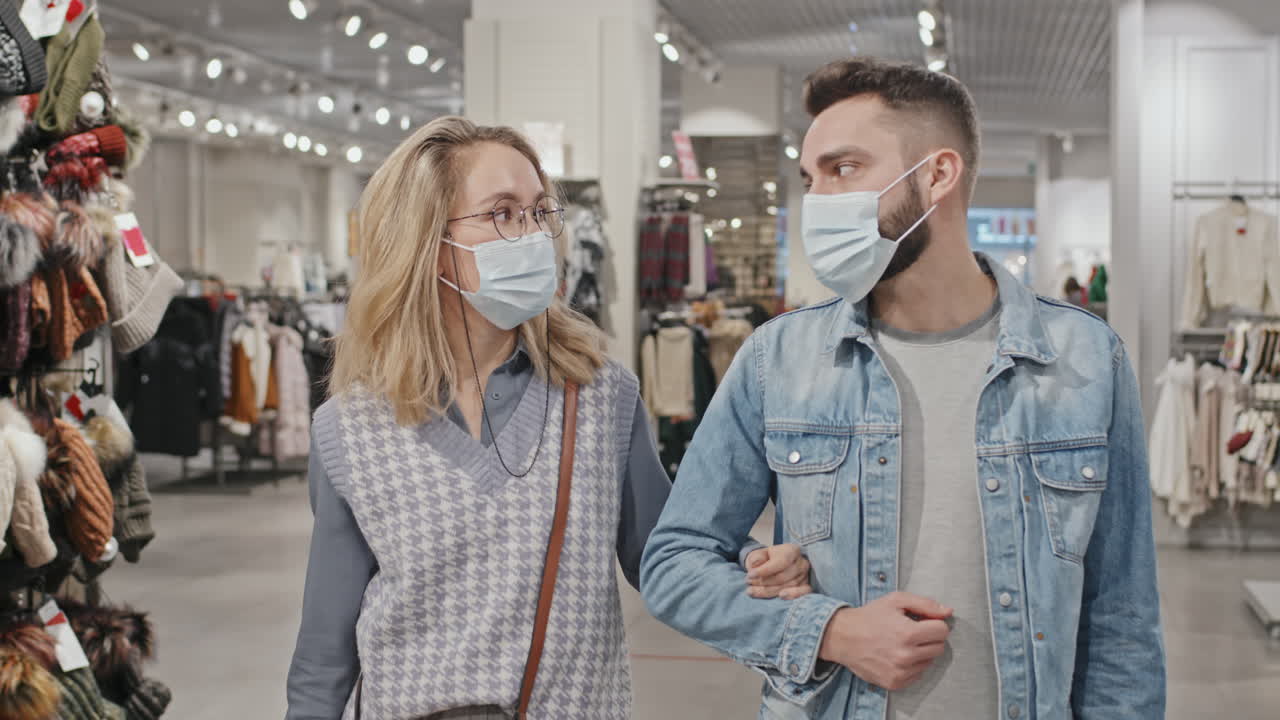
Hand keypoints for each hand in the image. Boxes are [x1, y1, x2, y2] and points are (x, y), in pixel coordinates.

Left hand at [745, 544, 811, 599]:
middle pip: (783, 576)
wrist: (775, 566)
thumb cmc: (767, 560)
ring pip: (788, 586)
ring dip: (768, 590)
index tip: (750, 575)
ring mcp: (805, 576)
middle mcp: (802, 562)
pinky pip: (803, 593)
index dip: (765, 570)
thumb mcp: (760, 555)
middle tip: (748, 582)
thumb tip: (755, 563)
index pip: (781, 562)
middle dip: (763, 582)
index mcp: (791, 550)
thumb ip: (757, 557)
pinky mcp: (806, 586)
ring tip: (752, 591)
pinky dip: (792, 595)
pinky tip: (780, 596)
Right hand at [818, 592, 952, 690]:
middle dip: (929, 638)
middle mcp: (906, 656)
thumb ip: (925, 604)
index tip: (924, 622)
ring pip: (929, 662)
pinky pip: (917, 674)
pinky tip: (896, 655)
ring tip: (901, 643)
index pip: (942, 631)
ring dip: (921, 652)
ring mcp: (900, 672)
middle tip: (912, 632)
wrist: (842, 637)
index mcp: (908, 633)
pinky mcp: (894, 683)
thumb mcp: (896, 601)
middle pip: (939, 648)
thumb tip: (948, 612)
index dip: (934, 623)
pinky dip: (911, 665)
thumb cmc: (869, 617)